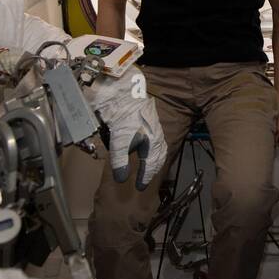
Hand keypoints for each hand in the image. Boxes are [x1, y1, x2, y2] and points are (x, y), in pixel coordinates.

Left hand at [86, 68, 166, 189]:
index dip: (146, 176)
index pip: (152, 164)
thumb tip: (122, 179)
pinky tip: (142, 146)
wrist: (124, 91)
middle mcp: (156, 135)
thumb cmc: (125, 115)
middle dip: (152, 168)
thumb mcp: (119, 140)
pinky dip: (148, 147)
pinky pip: (152, 138)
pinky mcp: (145, 119)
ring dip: (152, 158)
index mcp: (153, 141)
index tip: (140, 187)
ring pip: (156, 146)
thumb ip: (120, 160)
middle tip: (145, 178)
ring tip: (146, 165)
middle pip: (158, 156)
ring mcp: (152, 126)